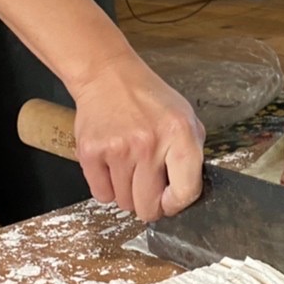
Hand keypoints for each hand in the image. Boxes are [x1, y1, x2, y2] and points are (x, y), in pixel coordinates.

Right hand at [70, 52, 205, 220]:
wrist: (108, 76)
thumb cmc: (148, 98)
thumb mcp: (185, 117)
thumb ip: (192, 154)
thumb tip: (189, 191)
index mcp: (180, 135)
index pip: (185, 192)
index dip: (176, 204)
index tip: (169, 202)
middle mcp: (150, 144)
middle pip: (148, 207)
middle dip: (148, 204)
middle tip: (146, 187)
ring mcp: (119, 149)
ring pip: (123, 203)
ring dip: (126, 192)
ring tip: (128, 165)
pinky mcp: (91, 152)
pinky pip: (101, 194)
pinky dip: (106, 186)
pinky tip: (111, 164)